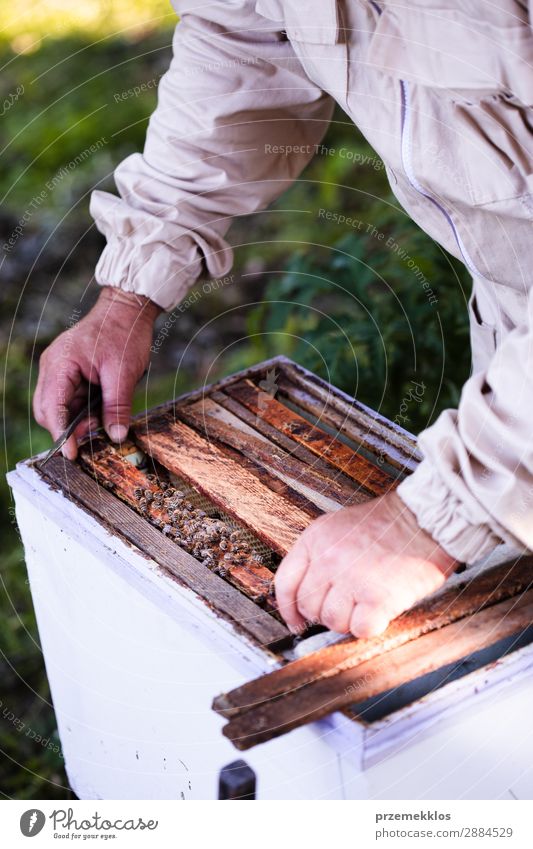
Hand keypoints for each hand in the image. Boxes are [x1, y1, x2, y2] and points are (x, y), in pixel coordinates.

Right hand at [33, 286, 161, 459]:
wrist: (127, 309)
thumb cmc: (124, 334)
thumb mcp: (124, 374)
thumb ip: (118, 407)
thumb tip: (117, 436)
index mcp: (60, 364)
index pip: (52, 408)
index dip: (62, 433)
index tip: (72, 453)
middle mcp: (53, 367)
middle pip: (48, 410)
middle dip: (68, 428)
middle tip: (94, 434)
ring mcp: (59, 369)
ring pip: (58, 407)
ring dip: (77, 419)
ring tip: (102, 418)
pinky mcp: (69, 372)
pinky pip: (69, 398)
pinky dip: (82, 409)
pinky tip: (100, 410)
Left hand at [275, 490, 456, 637]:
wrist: (425, 519)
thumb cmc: (387, 525)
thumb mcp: (339, 527)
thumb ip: (319, 556)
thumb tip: (308, 597)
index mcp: (315, 539)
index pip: (285, 583)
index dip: (288, 609)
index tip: (298, 622)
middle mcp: (328, 558)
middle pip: (309, 606)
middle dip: (326, 612)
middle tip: (349, 605)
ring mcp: (351, 578)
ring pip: (332, 621)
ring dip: (349, 619)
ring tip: (367, 601)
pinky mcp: (377, 598)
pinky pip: (359, 629)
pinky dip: (370, 626)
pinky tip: (380, 610)